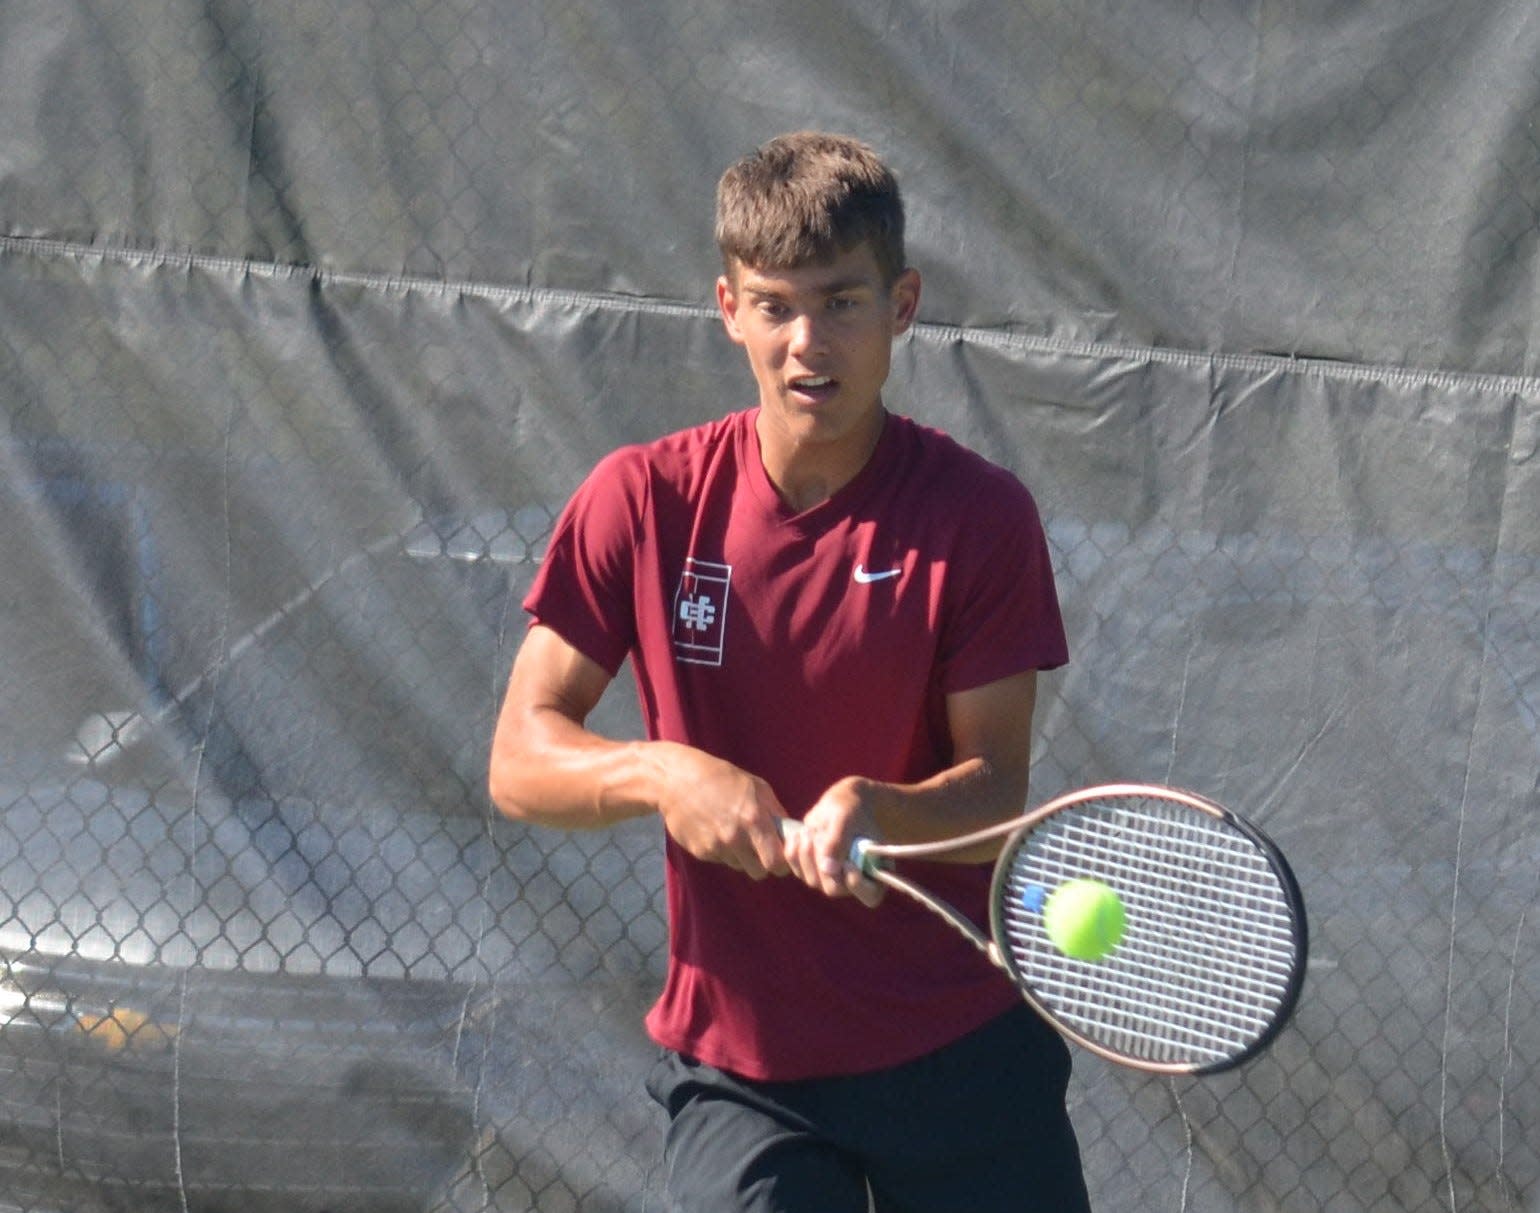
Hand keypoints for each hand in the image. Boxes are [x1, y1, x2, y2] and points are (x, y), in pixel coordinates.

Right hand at [651, 743, 789, 878]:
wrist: (678, 780)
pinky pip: (720, 859)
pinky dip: (722, 851)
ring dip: (741, 856)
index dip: (783, 863)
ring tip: (733, 832)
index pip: (777, 862)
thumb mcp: (757, 786)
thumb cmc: (722, 777)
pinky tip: (716, 830)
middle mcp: (735, 837)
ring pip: (739, 866)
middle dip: (763, 865)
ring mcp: (716, 846)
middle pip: (759, 872)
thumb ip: (776, 812)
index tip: (781, 858)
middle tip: (760, 851)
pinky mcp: (700, 851)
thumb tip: (790, 833)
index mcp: (754, 820)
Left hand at [782, 777, 885, 906]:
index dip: (859, 886)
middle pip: (833, 889)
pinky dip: (795, 848)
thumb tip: (828, 869)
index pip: (871, 895)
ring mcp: (829, 879)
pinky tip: (802, 833)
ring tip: (813, 830)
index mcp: (874, 871)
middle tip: (820, 835)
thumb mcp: (846, 818)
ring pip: (811, 880)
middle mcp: (852, 882)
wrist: (838, 805)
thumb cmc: (851, 810)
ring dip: (808, 852)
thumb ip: (838, 842)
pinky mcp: (809, 871)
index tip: (849, 864)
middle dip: (823, 861)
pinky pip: (795, 867)